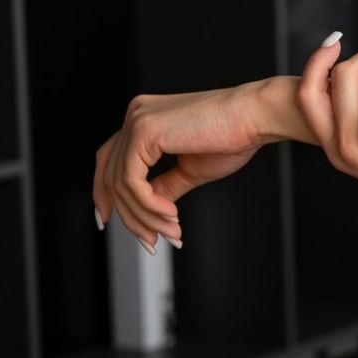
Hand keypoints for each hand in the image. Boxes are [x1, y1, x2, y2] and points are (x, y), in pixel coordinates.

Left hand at [92, 84, 267, 253]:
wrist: (255, 118)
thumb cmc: (232, 138)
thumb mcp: (189, 170)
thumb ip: (162, 187)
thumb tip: (145, 210)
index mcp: (144, 119)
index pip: (109, 160)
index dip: (103, 193)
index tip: (107, 220)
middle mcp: (135, 115)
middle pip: (111, 176)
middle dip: (130, 216)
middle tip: (152, 242)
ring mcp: (137, 120)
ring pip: (121, 184)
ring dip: (145, 216)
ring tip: (172, 231)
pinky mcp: (144, 130)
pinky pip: (132, 181)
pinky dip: (149, 205)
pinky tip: (171, 214)